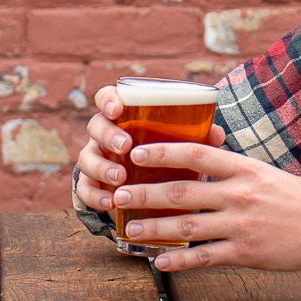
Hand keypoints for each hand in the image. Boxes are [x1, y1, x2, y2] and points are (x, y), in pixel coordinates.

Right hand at [73, 84, 225, 212]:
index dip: (107, 100)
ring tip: (120, 177)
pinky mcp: (92, 185)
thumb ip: (194, 137)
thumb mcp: (178, 145)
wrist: (149, 191)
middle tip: (125, 146)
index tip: (117, 108)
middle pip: (95, 126)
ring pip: (86, 158)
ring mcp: (95, 159)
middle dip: (108, 135)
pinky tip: (110, 202)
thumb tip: (217, 133)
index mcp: (122, 117)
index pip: (107, 98)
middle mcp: (104, 135)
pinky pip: (84, 189)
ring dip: (101, 166)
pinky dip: (95, 195)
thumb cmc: (164, 157)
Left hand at [111, 140, 300, 273]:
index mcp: (245, 168)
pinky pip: (205, 257)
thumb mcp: (268, 174)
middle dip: (146, 193)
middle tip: (119, 194)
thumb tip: (202, 168)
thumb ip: (235, 172)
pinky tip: (160, 262)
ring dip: (153, 228)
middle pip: (183, 191)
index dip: (162, 151)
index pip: (196, 154)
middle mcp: (240, 194)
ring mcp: (242, 225)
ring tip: (129, 229)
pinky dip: (180, 261)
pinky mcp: (247, 253)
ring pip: (187, 226)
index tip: (135, 152)